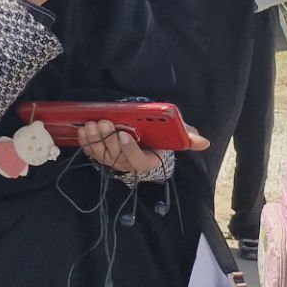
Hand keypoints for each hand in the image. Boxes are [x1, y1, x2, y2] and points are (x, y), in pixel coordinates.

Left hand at [76, 119, 209, 176]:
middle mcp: (128, 164)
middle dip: (108, 138)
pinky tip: (83, 130)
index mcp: (147, 161)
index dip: (129, 149)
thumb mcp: (175, 136)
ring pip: (100, 153)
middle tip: (104, 122)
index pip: (137, 160)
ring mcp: (112, 161)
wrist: (145, 140)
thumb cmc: (160, 138)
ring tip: (92, 123)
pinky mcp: (100, 156)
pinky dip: (85, 141)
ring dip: (94, 138)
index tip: (124, 134)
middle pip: (115, 155)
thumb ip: (186, 138)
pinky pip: (90, 151)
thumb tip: (203, 143)